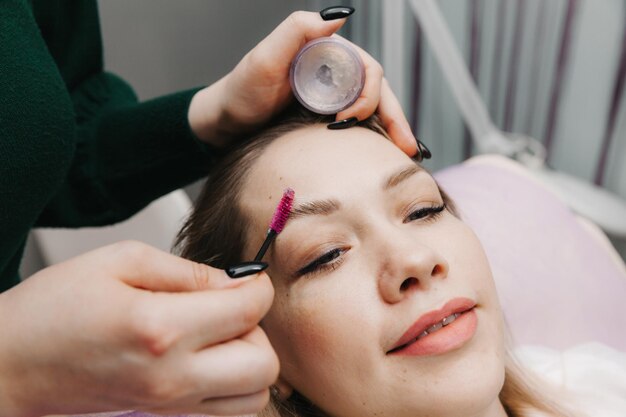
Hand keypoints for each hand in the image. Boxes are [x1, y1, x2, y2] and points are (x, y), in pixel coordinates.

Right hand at [0, 241, 276, 416]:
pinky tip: (206, 361)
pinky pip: (226, 412)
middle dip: (259, 329)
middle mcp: (171, 377)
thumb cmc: (52, 311)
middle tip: (231, 308)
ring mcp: (169, 406)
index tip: (248, 278)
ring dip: (249, 361)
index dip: (258, 286)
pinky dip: (232, 387)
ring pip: (254, 396)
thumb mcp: (120, 262)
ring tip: (218, 337)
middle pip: (264, 364)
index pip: (249, 310)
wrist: (9, 364)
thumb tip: (236, 280)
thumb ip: (188, 270)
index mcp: (160, 328)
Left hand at [188, 10, 416, 155]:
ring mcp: (333, 99)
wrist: (226, 123)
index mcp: (328, 54)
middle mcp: (336, 74)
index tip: (344, 122)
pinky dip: (375, 140)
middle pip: (379, 93)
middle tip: (406, 148)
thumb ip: (297, 30)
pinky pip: (359, 127)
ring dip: (392, 131)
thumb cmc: (240, 91)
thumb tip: (338, 15)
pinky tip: (385, 158)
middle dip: (396, 119)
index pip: (367, 70)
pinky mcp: (327, 120)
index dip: (368, 96)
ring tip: (406, 157)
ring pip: (374, 111)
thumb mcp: (264, 58)